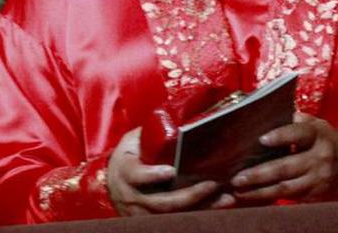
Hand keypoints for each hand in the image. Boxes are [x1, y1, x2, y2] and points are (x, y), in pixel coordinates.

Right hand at [107, 127, 228, 215]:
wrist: (112, 182)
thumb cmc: (128, 156)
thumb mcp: (132, 142)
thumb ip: (151, 134)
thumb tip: (180, 117)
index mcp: (125, 172)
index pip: (137, 175)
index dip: (153, 175)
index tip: (171, 170)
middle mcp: (132, 196)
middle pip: (161, 202)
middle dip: (189, 195)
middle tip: (211, 184)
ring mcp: (142, 212)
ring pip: (173, 215)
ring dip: (201, 207)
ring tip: (225, 199)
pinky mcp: (153, 220)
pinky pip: (179, 219)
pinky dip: (200, 212)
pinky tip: (219, 205)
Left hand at [230, 112, 337, 202]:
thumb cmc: (325, 140)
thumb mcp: (316, 125)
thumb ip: (294, 120)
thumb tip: (263, 113)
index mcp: (318, 135)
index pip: (299, 133)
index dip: (281, 136)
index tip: (261, 139)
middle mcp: (319, 158)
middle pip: (286, 167)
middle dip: (260, 173)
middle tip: (237, 177)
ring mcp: (318, 179)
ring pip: (286, 188)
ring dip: (261, 191)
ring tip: (239, 190)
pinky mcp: (317, 195)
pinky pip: (291, 199)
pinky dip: (270, 199)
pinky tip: (253, 197)